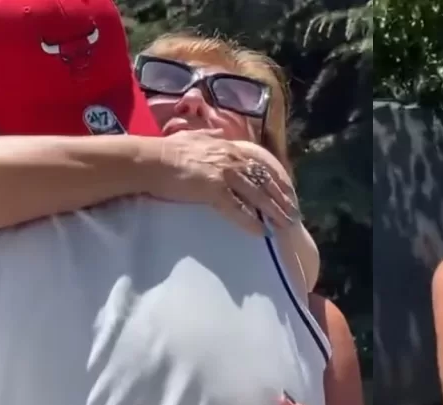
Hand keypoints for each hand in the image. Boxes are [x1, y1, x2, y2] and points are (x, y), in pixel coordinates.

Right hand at [144, 128, 299, 234]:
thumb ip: (211, 136)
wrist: (149, 160)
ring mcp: (224, 173)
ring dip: (272, 212)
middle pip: (264, 182)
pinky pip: (237, 208)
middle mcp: (232, 158)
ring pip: (256, 195)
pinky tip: (260, 232)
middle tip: (293, 215)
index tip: (289, 193)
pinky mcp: (213, 189)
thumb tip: (219, 134)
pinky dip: (250, 221)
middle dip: (281, 200)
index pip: (262, 165)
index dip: (278, 181)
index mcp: (230, 147)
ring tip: (283, 226)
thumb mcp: (194, 137)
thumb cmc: (167, 151)